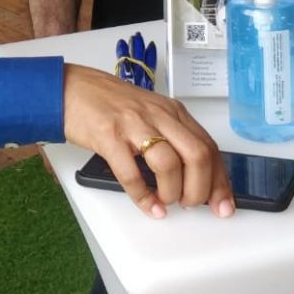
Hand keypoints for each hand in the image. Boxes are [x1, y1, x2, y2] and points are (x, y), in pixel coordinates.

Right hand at [61, 64, 233, 218]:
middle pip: (197, 155)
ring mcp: (133, 124)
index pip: (208, 147)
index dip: (220, 181)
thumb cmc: (109, 103)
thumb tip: (193, 174)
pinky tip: (147, 205)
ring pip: (169, 164)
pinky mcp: (109, 136)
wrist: (70, 88)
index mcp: (172, 111)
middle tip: (191, 204)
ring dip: (172, 193)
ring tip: (166, 202)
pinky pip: (131, 173)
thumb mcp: (149, 113)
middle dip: (200, 189)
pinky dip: (143, 197)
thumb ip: (170, 137)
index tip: (223, 204)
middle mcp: (158, 115)